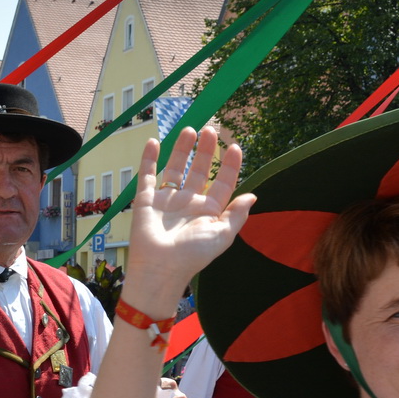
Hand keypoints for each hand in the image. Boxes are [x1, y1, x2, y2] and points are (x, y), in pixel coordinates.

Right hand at [125, 126, 252, 295]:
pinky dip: (149, 159)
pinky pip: (147, 176)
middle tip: (210, 130)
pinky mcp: (146, 200)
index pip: (222, 182)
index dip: (229, 165)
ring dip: (182, 149)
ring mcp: (167, 200)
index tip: (235, 147)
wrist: (160, 268)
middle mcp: (189, 203)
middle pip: (199, 170)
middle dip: (206, 150)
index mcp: (209, 211)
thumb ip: (237, 215)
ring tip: (189, 129)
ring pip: (176, 168)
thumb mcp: (222, 235)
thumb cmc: (193, 255)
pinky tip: (154, 141)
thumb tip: (253, 196)